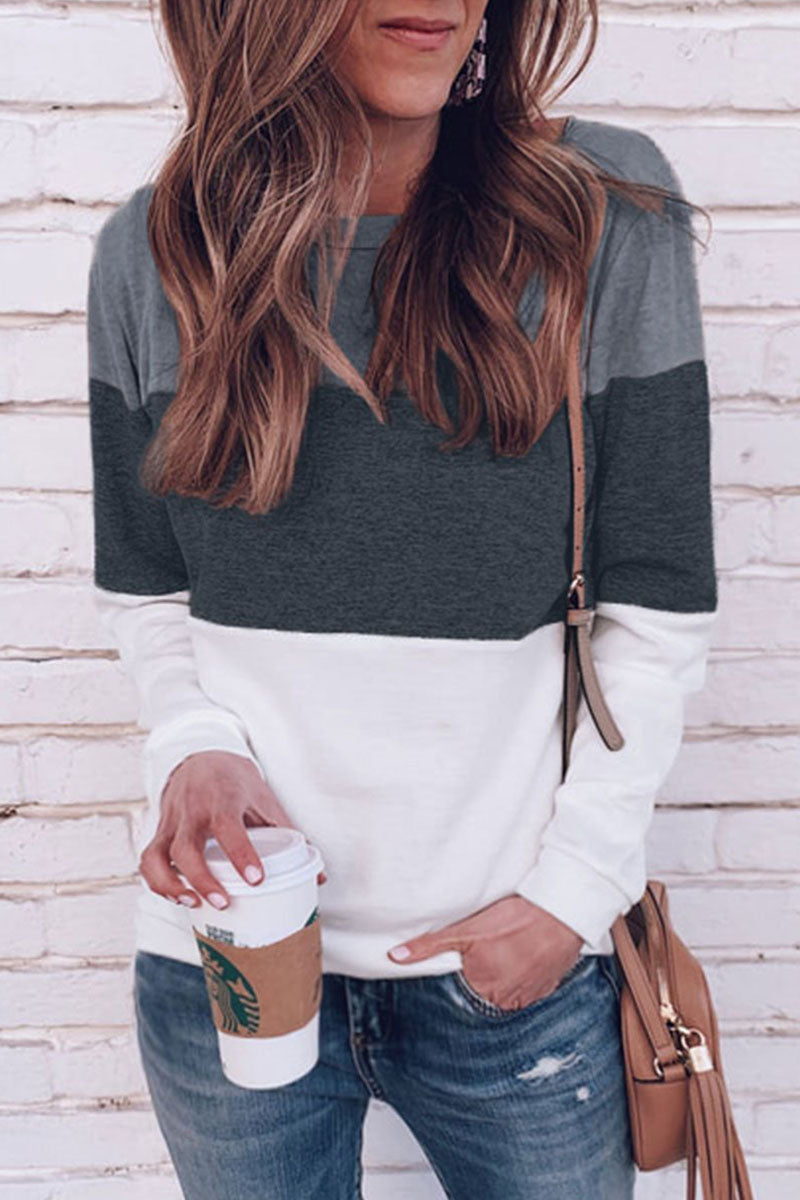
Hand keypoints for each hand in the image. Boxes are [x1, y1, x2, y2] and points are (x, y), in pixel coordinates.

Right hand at [138, 751, 326, 909]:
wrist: (202, 757)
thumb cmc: (236, 782)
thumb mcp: (265, 801)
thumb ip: (289, 836)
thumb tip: (316, 876)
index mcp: (223, 798)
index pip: (227, 825)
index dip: (241, 854)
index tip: (256, 879)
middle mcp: (192, 810)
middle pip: (187, 847)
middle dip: (203, 878)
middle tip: (224, 902)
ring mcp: (172, 822)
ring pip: (158, 855)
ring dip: (171, 884)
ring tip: (193, 904)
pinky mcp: (160, 832)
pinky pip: (149, 860)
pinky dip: (158, 882)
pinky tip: (177, 897)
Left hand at [388, 895, 582, 1011]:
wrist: (562, 912)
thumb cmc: (515, 919)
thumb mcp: (467, 929)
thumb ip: (430, 946)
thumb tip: (395, 957)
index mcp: (482, 988)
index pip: (461, 987)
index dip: (465, 969)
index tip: (473, 955)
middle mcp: (505, 1000)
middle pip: (484, 990)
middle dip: (484, 971)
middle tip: (493, 947)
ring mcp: (528, 997)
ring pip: (506, 989)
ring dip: (506, 974)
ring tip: (510, 948)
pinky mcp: (547, 988)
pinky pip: (528, 987)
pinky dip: (525, 974)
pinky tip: (526, 954)